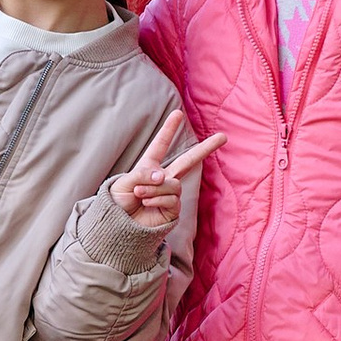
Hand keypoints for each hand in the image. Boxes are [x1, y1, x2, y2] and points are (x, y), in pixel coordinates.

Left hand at [105, 102, 221, 229]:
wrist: (117, 226)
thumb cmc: (117, 203)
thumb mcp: (124, 182)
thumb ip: (144, 175)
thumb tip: (164, 176)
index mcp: (148, 167)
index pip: (160, 145)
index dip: (168, 129)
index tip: (177, 113)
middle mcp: (163, 179)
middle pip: (188, 161)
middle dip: (206, 148)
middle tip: (223, 137)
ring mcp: (169, 194)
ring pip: (173, 184)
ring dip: (154, 188)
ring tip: (139, 193)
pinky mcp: (172, 210)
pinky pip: (172, 199)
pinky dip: (157, 199)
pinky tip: (147, 203)